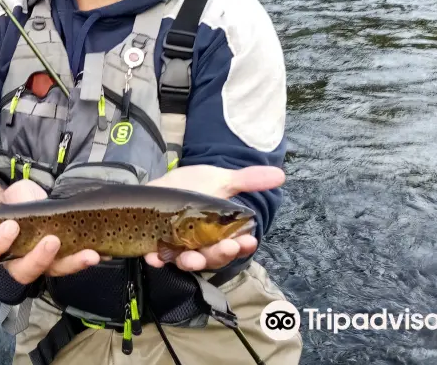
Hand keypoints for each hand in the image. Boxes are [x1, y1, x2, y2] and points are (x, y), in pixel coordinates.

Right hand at [0, 180, 100, 283]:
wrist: (28, 208)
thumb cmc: (15, 203)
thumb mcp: (15, 194)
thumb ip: (20, 198)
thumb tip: (33, 201)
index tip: (12, 226)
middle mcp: (16, 262)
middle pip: (23, 271)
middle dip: (39, 258)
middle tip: (53, 241)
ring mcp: (40, 265)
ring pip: (52, 271)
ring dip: (72, 263)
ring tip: (90, 254)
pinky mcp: (60, 262)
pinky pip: (72, 264)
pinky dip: (87, 258)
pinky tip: (103, 253)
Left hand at [143, 165, 284, 271]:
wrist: (160, 184)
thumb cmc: (192, 184)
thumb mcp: (220, 180)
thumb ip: (248, 180)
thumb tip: (280, 175)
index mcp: (220, 231)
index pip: (235, 244)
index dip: (243, 246)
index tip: (249, 241)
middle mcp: (202, 243)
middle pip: (214, 256)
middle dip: (221, 255)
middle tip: (227, 247)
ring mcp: (179, 247)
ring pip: (188, 261)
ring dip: (192, 262)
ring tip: (192, 258)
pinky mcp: (157, 245)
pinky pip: (158, 257)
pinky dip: (157, 259)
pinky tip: (155, 257)